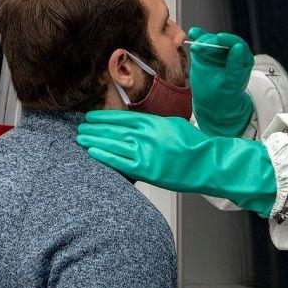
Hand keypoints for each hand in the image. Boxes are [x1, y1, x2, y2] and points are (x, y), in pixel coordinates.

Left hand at [76, 110, 276, 216]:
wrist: (208, 164)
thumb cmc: (193, 145)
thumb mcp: (173, 125)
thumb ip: (152, 124)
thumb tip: (134, 124)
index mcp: (154, 123)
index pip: (122, 118)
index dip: (103, 118)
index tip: (90, 118)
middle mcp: (148, 136)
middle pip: (114, 130)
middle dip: (94, 129)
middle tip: (80, 128)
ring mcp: (146, 153)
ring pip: (114, 144)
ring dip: (95, 140)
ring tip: (81, 138)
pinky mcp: (147, 170)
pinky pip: (120, 162)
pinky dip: (105, 156)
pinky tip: (93, 152)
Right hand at [188, 27, 254, 137]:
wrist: (212, 102)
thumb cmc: (226, 94)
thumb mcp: (232, 82)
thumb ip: (235, 65)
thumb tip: (238, 46)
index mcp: (243, 58)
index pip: (237, 44)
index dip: (228, 40)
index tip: (219, 38)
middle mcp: (230, 52)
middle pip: (221, 40)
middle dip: (211, 42)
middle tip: (201, 47)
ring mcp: (217, 51)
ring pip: (210, 40)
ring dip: (202, 41)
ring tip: (195, 48)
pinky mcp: (205, 52)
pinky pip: (201, 42)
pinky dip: (197, 37)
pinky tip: (193, 33)